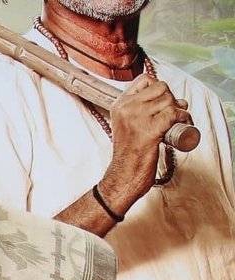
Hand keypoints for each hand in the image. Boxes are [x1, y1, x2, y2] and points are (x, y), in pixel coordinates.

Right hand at [99, 74, 192, 211]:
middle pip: (161, 87)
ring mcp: (138, 118)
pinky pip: (175, 113)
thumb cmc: (129, 155)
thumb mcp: (127, 125)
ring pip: (170, 100)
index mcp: (119, 106)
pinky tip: (181, 126)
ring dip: (179, 110)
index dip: (157, 87)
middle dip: (171, 99)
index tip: (160, 102)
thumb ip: (139, 110)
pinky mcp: (150, 129)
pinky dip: (183, 119)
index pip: (144, 79)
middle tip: (171, 114)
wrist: (124, 176)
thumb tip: (171, 98)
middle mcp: (127, 109)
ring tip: (176, 123)